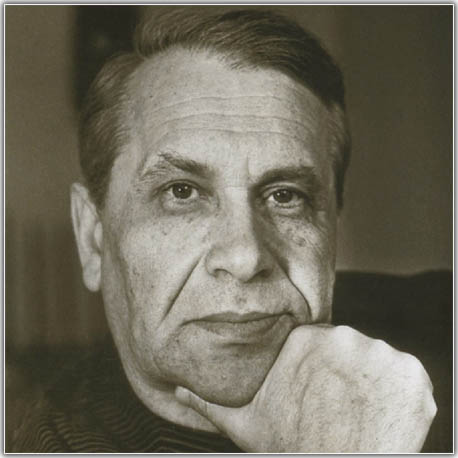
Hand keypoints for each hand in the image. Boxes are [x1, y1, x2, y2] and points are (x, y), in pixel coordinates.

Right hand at [175, 325, 435, 451]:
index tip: (317, 390)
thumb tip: (177, 388)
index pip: (316, 342)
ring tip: (357, 412)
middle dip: (343, 372)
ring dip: (371, 381)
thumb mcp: (243, 424)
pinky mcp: (411, 372)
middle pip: (347, 347)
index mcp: (303, 339)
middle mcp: (341, 337)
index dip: (318, 368)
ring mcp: (379, 353)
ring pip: (375, 359)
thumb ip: (210, 400)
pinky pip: (406, 373)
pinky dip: (399, 391)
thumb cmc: (292, 448)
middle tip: (336, 405)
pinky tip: (381, 414)